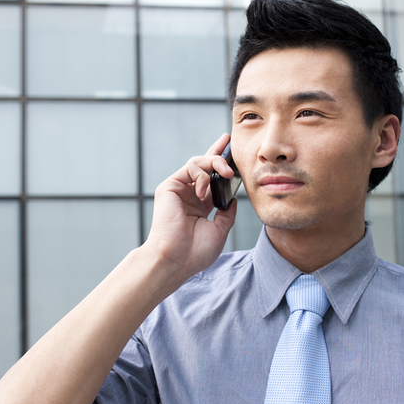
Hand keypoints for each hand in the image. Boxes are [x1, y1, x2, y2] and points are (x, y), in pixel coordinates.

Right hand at [144, 133, 237, 280]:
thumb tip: (233, 199)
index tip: (231, 150)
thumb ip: (227, 213)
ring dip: (215, 163)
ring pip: (198, 162)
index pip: (212, 179)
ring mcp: (178, 190)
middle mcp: (188, 195)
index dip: (221, 163)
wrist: (176, 260)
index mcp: (200, 205)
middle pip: (203, 164)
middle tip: (229, 143)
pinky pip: (190, 168)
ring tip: (227, 174)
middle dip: (218, 151)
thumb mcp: (220, 231)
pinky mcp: (169, 187)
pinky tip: (205, 192)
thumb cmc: (195, 252)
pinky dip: (202, 176)